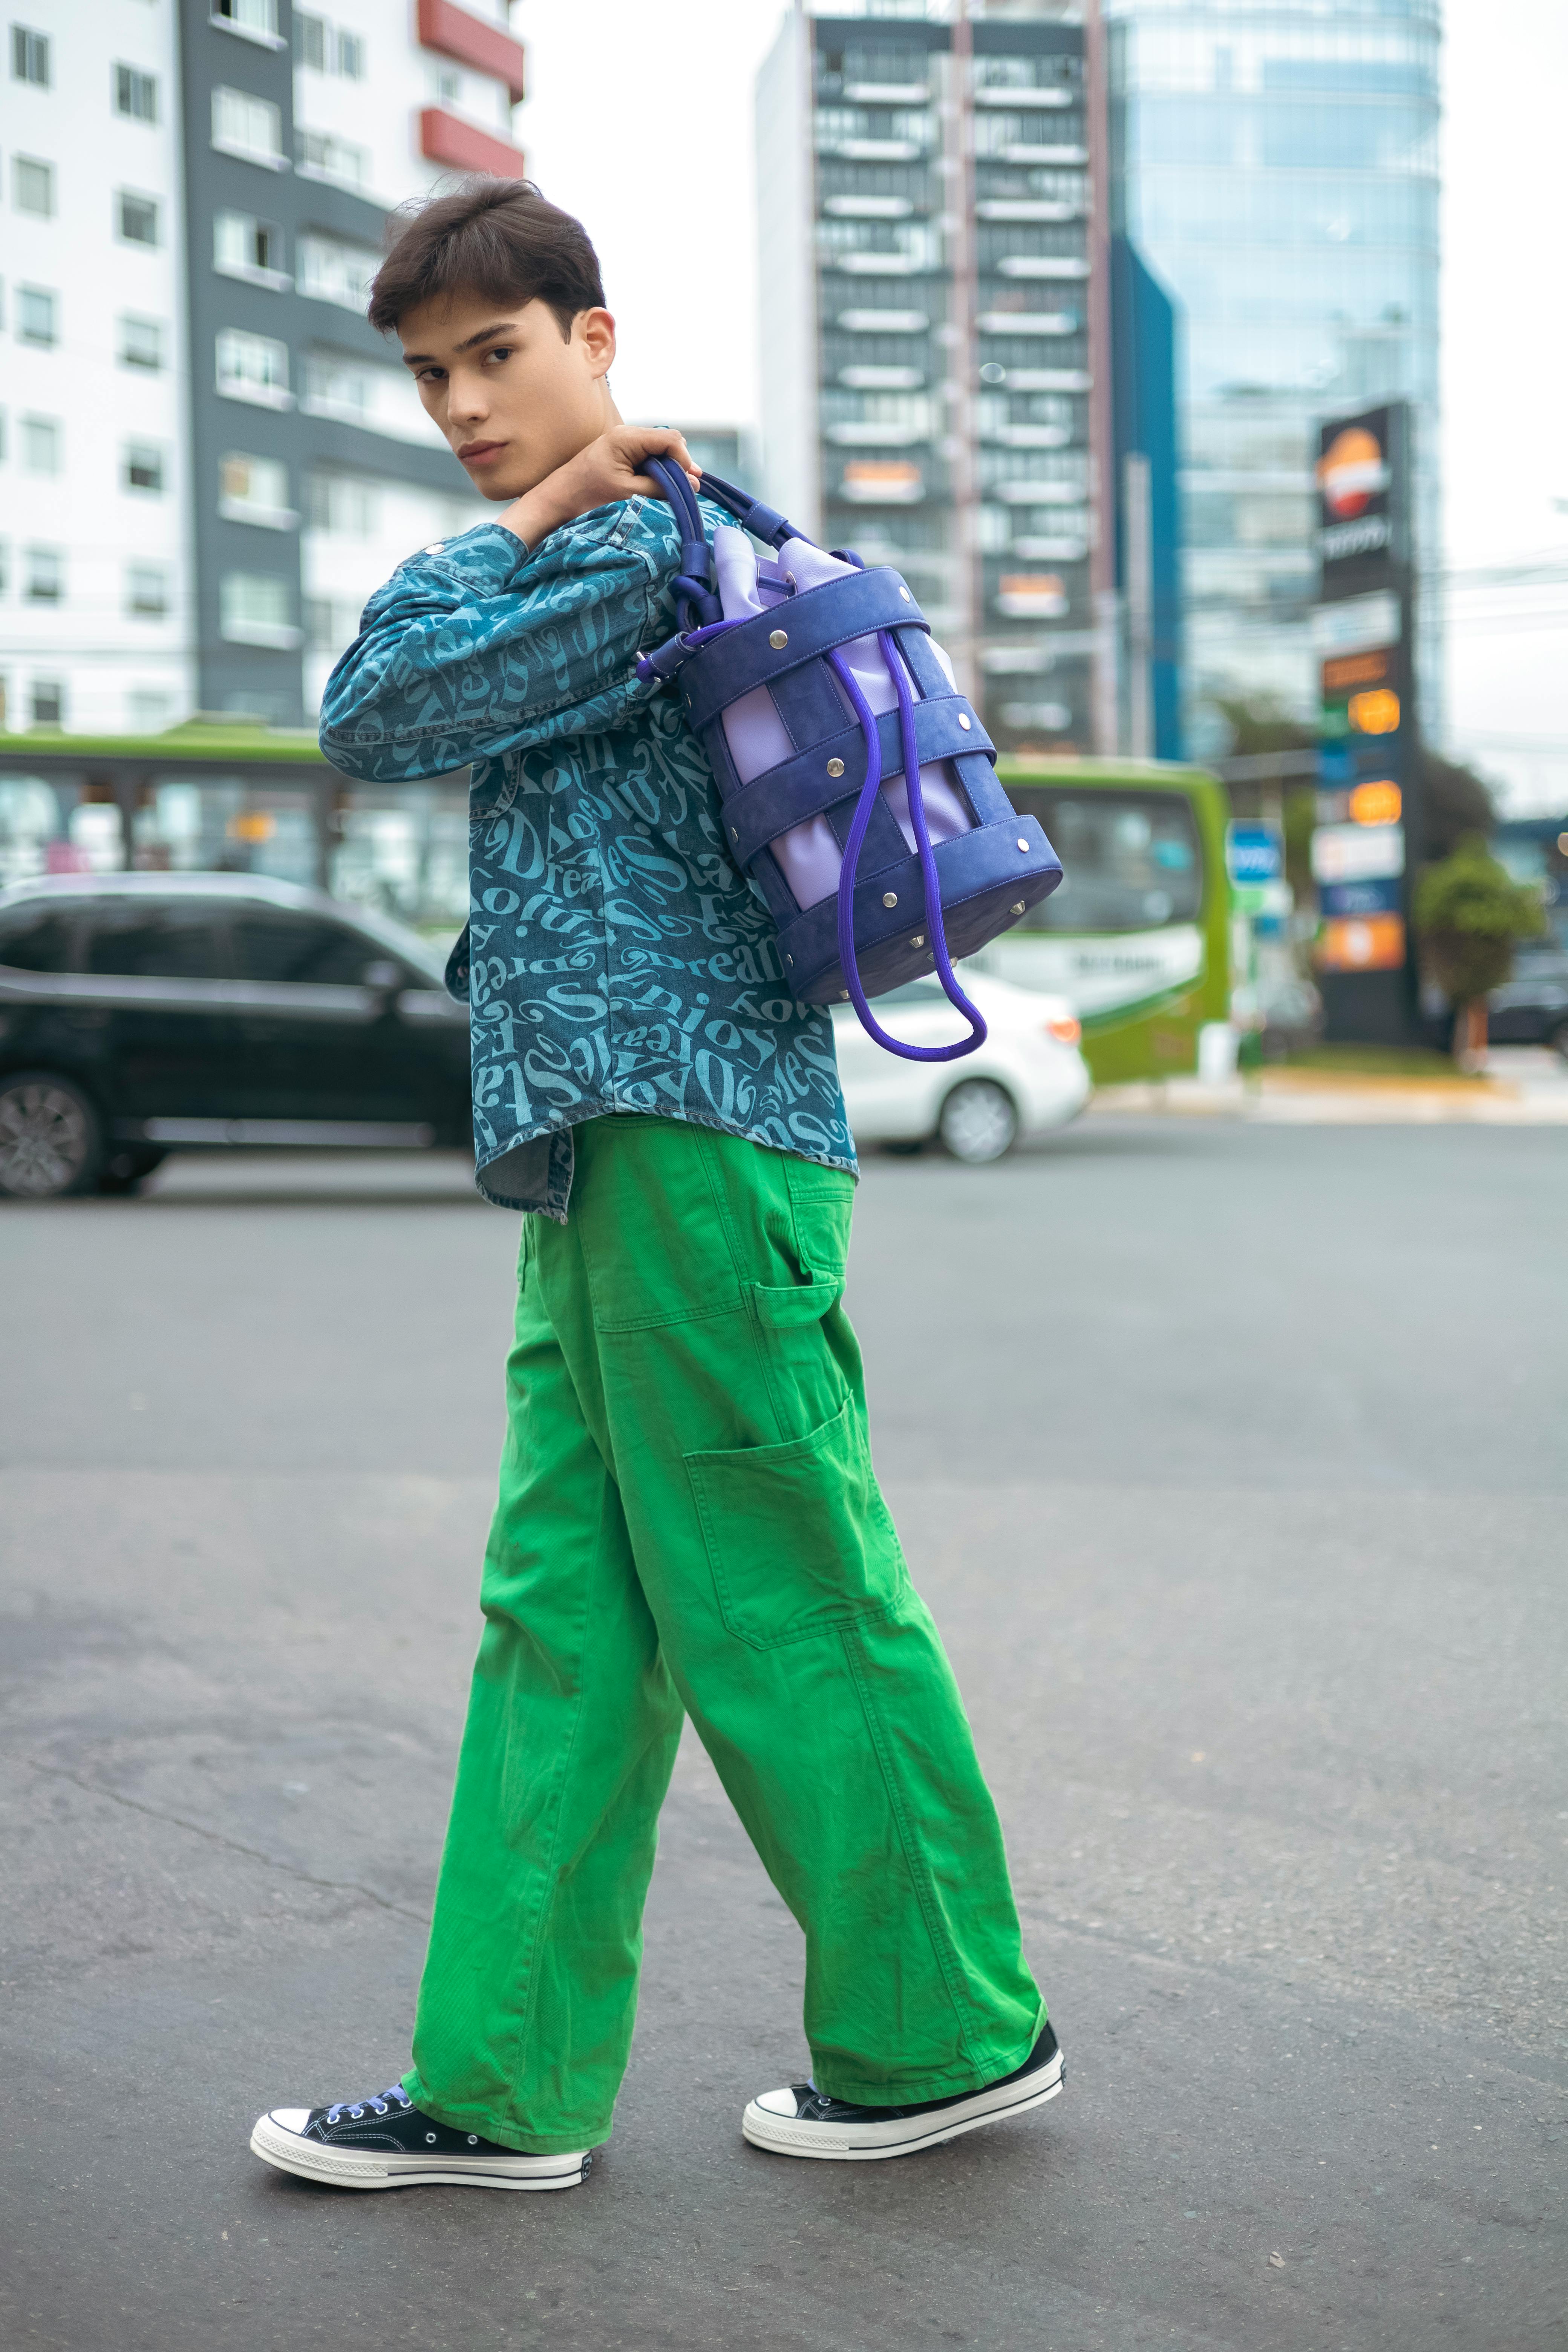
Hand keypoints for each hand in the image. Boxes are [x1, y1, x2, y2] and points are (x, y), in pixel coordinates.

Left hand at [503, 427, 700, 548]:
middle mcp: (626, 434)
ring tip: (673, 489)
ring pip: (660, 448)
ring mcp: (623, 441)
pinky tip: (658, 485)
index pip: (669, 439)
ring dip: (670, 468)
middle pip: (668, 440)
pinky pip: (648, 455)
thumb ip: (661, 487)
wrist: (557, 498)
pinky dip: (657, 469)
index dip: (684, 460)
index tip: (691, 483)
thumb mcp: (628, 492)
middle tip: (687, 488)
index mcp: (627, 438)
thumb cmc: (587, 495)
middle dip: (680, 463)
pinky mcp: (621, 452)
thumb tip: (693, 486)